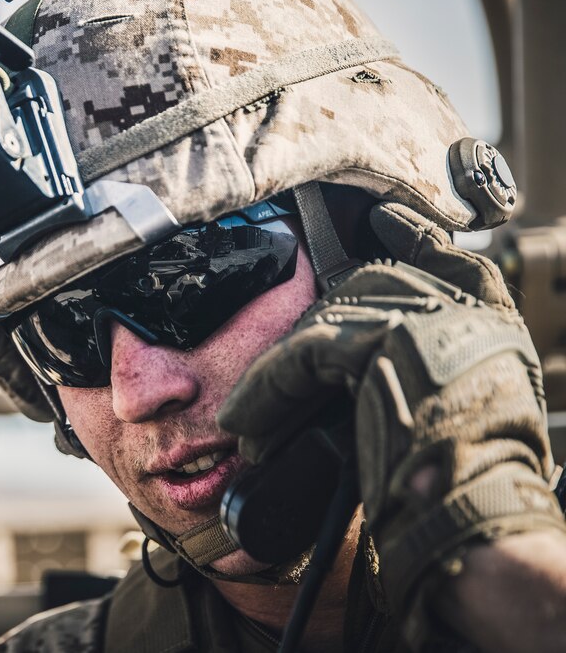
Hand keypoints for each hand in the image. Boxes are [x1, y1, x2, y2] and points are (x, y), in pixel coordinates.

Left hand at [218, 205, 565, 622]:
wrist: (474, 513)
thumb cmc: (461, 479)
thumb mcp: (455, 402)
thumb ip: (420, 360)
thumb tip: (351, 352)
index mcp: (491, 320)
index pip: (443, 255)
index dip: (407, 235)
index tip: (379, 222)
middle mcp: (466, 307)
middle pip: (367, 286)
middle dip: (312, 334)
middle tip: (271, 387)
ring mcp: (429, 315)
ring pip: (328, 321)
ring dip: (277, 377)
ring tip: (247, 422)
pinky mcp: (387, 336)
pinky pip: (305, 351)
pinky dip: (266, 390)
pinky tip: (244, 422)